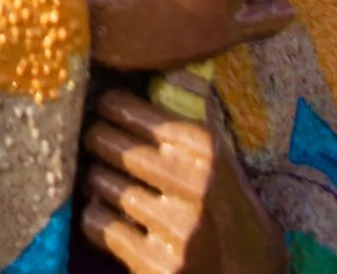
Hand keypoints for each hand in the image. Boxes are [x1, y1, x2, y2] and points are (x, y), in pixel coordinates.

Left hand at [81, 87, 284, 273]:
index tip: (104, 109)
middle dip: (97, 142)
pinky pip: (99, 225)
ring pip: (100, 182)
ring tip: (105, 182)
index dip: (109, 107)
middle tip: (97, 142)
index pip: (129, 108)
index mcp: (208, 149)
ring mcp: (174, 226)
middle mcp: (192, 182)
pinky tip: (108, 217)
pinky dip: (97, 219)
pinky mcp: (158, 264)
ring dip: (97, 183)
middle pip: (106, 141)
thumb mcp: (229, 169)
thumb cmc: (239, 221)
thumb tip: (158, 81)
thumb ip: (192, 134)